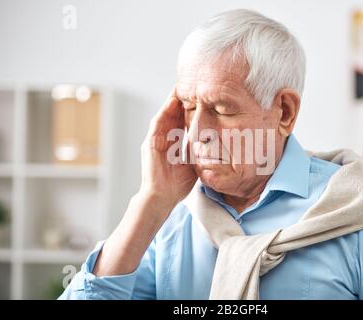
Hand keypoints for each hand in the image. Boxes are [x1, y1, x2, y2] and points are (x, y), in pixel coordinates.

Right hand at [138, 89, 196, 207]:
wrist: (163, 198)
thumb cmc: (177, 185)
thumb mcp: (193, 164)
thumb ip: (198, 151)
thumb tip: (212, 142)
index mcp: (173, 143)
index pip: (182, 121)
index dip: (190, 108)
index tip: (200, 96)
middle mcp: (164, 139)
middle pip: (173, 114)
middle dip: (181, 100)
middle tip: (191, 84)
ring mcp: (156, 140)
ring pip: (165, 115)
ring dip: (172, 101)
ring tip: (181, 87)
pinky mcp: (150, 144)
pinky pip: (157, 124)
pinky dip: (164, 113)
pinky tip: (171, 102)